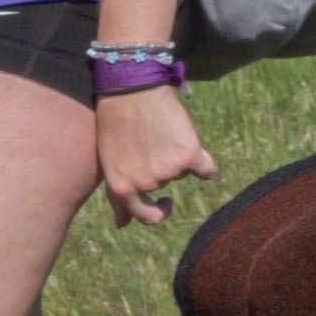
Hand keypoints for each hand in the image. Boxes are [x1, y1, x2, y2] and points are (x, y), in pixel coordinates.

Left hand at [90, 83, 211, 224]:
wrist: (130, 90)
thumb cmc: (114, 124)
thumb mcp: (108, 162)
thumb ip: (118, 195)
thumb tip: (121, 225)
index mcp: (121, 187)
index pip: (145, 216)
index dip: (157, 212)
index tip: (166, 202)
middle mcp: (145, 184)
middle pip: (164, 185)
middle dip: (159, 166)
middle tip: (149, 141)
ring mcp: (167, 171)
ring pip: (181, 172)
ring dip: (176, 156)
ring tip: (158, 132)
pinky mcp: (189, 155)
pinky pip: (206, 170)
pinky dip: (205, 164)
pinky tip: (195, 149)